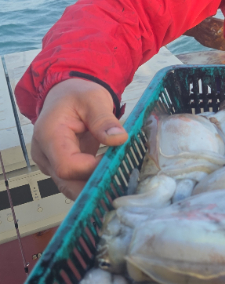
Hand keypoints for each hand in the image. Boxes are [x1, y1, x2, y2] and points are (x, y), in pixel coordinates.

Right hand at [31, 79, 127, 199]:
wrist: (66, 95)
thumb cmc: (77, 95)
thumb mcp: (94, 99)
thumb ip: (104, 120)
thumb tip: (119, 138)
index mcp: (49, 136)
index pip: (67, 166)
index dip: (91, 169)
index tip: (113, 161)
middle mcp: (45, 154)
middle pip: (66, 182)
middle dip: (93, 186)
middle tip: (120, 182)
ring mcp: (50, 163)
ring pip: (70, 186)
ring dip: (93, 187)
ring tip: (118, 183)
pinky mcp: (60, 167)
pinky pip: (74, 182)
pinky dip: (91, 183)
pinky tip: (110, 181)